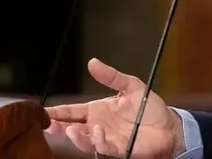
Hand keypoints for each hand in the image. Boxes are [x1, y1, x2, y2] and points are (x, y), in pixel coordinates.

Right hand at [45, 58, 183, 158]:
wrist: (169, 125)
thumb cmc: (150, 107)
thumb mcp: (131, 86)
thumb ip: (111, 76)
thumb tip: (92, 62)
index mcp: (98, 110)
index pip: (72, 112)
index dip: (57, 112)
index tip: (42, 111)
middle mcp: (98, 126)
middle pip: (72, 128)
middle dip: (58, 128)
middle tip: (47, 124)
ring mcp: (107, 138)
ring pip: (84, 141)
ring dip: (76, 137)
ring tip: (70, 130)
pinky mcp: (119, 148)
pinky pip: (104, 147)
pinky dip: (99, 141)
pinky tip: (98, 131)